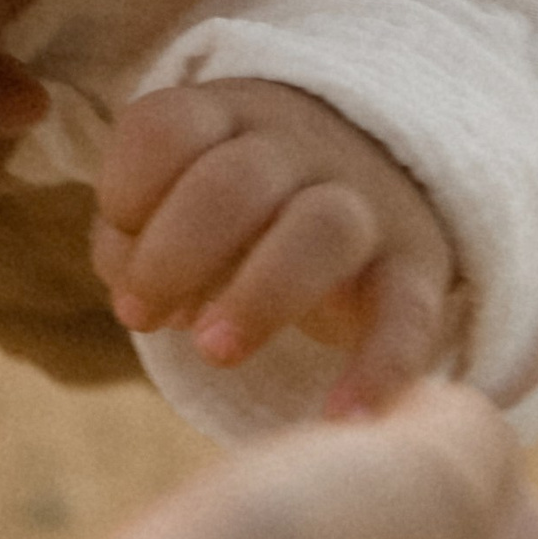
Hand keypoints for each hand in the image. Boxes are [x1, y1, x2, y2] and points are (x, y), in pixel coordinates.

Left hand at [89, 77, 454, 417]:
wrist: (382, 168)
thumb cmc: (241, 205)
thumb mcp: (179, 196)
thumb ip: (137, 239)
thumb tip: (136, 297)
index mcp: (225, 119)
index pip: (167, 129)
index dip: (127, 190)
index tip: (122, 241)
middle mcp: (296, 148)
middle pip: (235, 183)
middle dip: (174, 254)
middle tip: (142, 316)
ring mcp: (362, 200)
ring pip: (323, 229)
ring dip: (259, 297)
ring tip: (213, 352)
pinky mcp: (415, 264)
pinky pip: (407, 313)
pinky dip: (378, 368)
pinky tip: (340, 420)